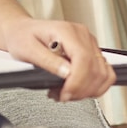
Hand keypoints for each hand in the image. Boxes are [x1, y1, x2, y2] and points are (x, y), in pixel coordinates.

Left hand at [1, 18, 116, 101]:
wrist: (22, 31)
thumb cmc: (22, 37)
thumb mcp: (26, 49)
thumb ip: (47, 61)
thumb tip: (66, 73)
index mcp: (67, 31)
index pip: (84, 59)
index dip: (78, 81)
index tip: (65, 94)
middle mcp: (83, 36)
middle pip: (97, 70)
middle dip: (80, 90)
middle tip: (61, 96)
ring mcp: (90, 44)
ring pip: (104, 74)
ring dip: (87, 90)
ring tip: (66, 93)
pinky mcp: (92, 53)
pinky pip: (104, 75)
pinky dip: (92, 87)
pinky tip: (74, 89)